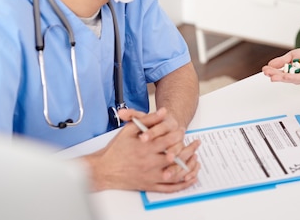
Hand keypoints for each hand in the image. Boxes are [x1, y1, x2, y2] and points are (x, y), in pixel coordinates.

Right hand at [84, 107, 200, 191]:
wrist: (104, 170)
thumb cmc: (116, 149)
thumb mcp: (130, 129)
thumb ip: (148, 119)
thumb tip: (163, 111)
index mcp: (145, 148)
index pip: (169, 139)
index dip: (178, 134)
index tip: (182, 130)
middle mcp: (149, 163)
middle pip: (176, 155)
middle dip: (188, 148)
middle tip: (195, 143)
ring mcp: (151, 176)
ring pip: (176, 172)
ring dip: (189, 164)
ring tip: (196, 157)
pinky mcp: (150, 186)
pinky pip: (171, 187)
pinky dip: (183, 182)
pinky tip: (190, 175)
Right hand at [262, 48, 299, 84]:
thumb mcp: (292, 56)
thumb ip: (282, 61)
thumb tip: (270, 64)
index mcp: (290, 71)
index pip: (279, 72)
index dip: (271, 71)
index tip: (264, 69)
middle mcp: (294, 76)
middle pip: (282, 77)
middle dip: (274, 75)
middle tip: (266, 73)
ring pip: (289, 79)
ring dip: (281, 78)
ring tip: (273, 77)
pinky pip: (299, 78)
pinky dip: (292, 77)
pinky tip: (285, 76)